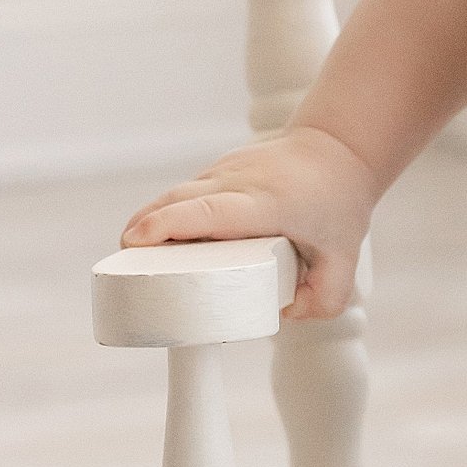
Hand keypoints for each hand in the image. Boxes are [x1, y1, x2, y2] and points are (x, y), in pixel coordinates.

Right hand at [120, 124, 375, 317]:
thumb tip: (280, 317)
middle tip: (122, 268)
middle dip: (143, 230)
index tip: (135, 243)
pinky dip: (166, 215)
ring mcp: (226, 170)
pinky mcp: (218, 171)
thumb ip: (324, 300)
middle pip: (178, 201)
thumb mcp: (344, 262)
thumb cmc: (340, 206)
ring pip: (176, 194)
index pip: (209, 210)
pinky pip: (184, 193)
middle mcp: (240, 181)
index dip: (168, 225)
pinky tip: (155, 243)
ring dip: (149, 223)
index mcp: (268, 203)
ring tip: (131, 261)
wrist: (339, 148)